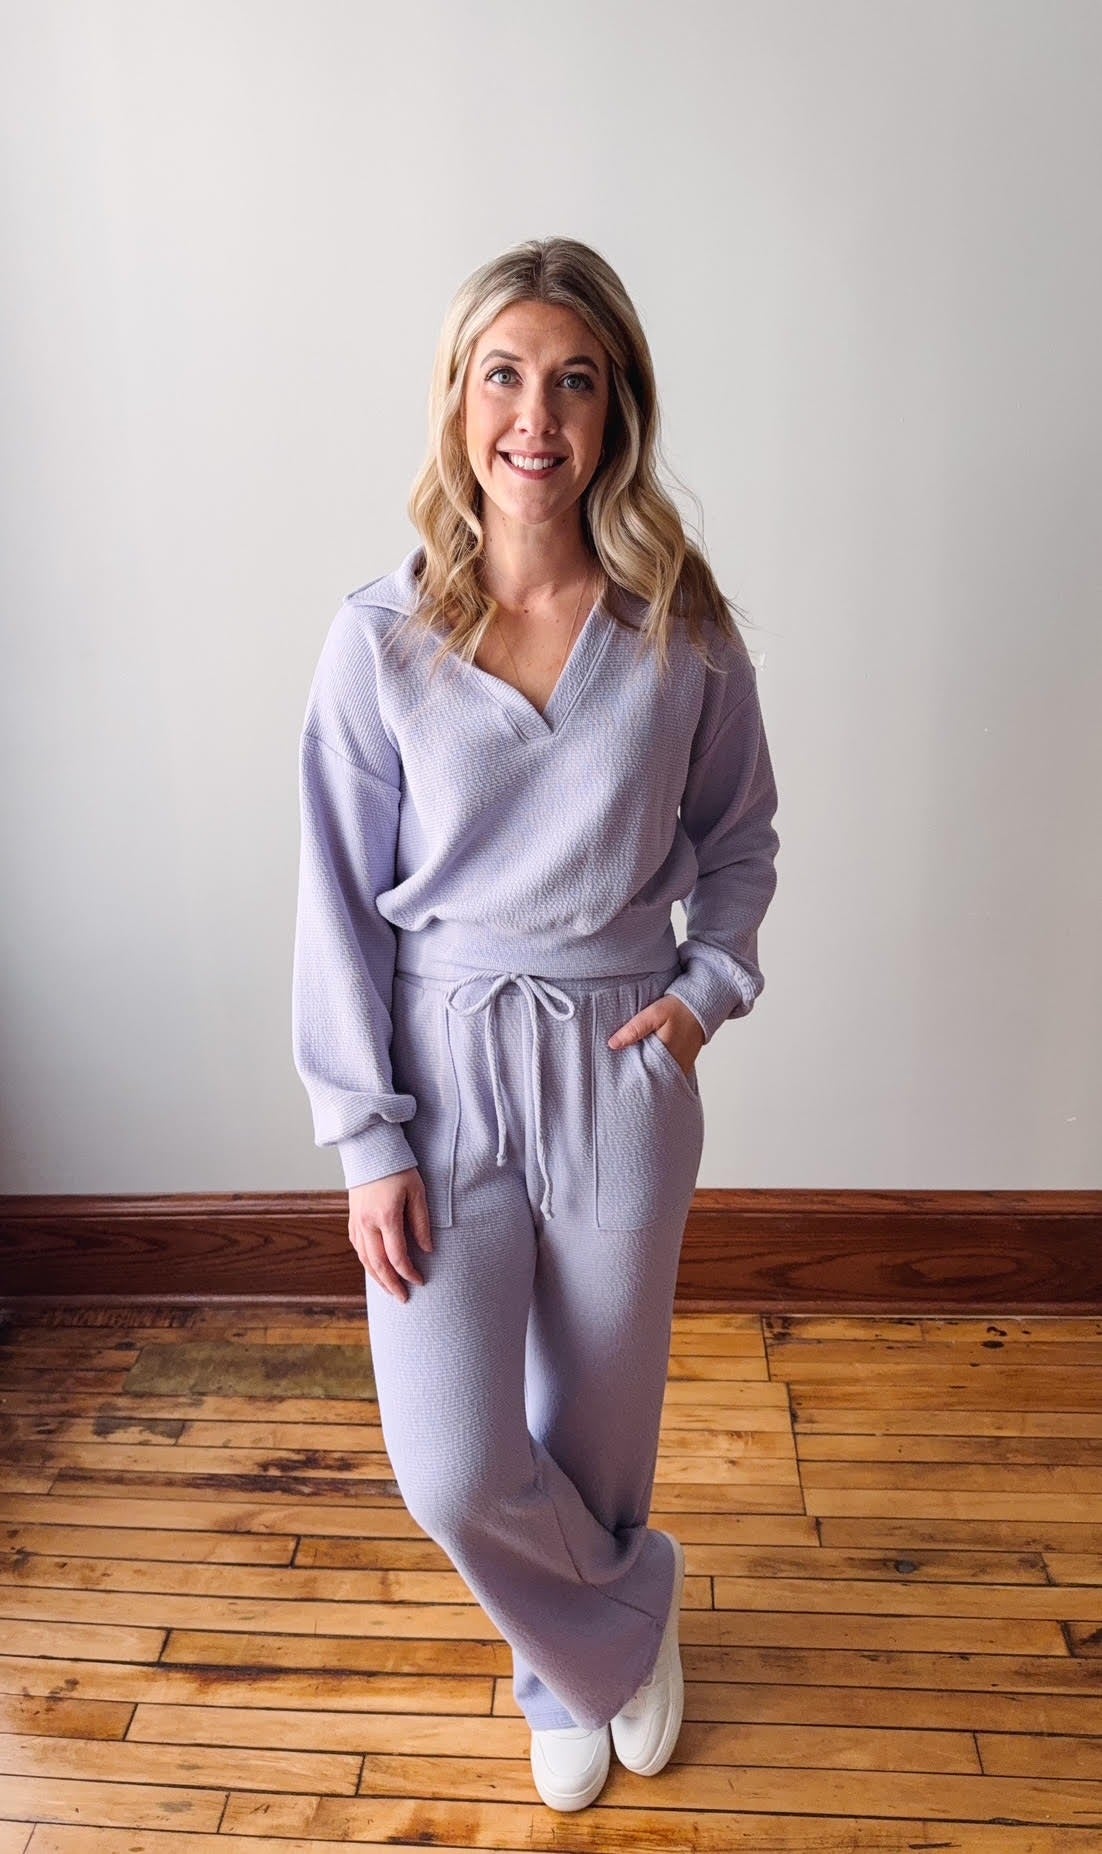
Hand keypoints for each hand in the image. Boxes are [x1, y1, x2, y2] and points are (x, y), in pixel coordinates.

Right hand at [348, 1168, 432, 1301]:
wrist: (371, 1150)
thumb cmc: (399, 1169)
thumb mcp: (418, 1193)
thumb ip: (422, 1223)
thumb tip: (427, 1250)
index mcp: (386, 1217)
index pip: (397, 1256)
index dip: (409, 1273)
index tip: (420, 1282)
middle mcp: (367, 1223)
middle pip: (377, 1264)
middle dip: (391, 1285)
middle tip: (403, 1299)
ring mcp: (356, 1222)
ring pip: (364, 1259)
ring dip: (377, 1278)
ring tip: (389, 1290)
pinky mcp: (352, 1218)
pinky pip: (357, 1247)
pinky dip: (366, 1262)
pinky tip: (375, 1269)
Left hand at [608, 993, 704, 1079]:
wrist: (701, 1006)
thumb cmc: (679, 1008)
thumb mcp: (654, 1014)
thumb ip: (634, 1029)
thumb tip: (613, 1044)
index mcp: (665, 1057)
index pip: (642, 1075)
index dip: (628, 1074)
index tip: (615, 1071)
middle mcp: (675, 1067)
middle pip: (650, 1078)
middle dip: (635, 1076)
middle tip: (620, 1072)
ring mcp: (680, 1068)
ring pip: (658, 1076)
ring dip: (647, 1072)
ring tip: (631, 1067)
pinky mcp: (683, 1065)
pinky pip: (666, 1072)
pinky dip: (656, 1068)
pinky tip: (647, 1061)